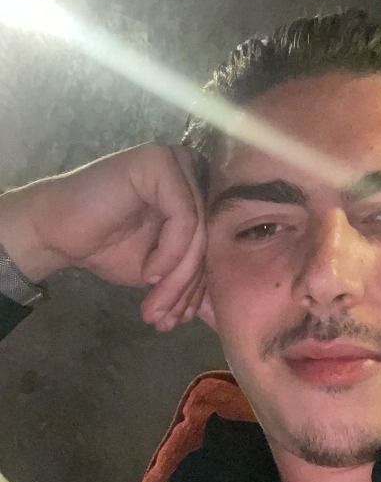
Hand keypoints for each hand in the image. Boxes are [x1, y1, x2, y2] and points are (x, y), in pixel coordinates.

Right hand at [0, 144, 205, 330]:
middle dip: (186, 288)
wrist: (58, 233)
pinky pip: (182, 217)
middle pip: (209, 238)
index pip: (216, 243)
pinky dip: (170, 253)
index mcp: (198, 192)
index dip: (200, 287)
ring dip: (177, 279)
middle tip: (165, 320)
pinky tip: (149, 274)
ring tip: (156, 307)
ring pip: (198, 232)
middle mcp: (192, 170)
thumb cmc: (109, 246)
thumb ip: (192, 278)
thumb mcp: (162, 270)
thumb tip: (221, 312)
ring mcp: (176, 161)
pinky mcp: (158, 162)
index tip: (179, 320)